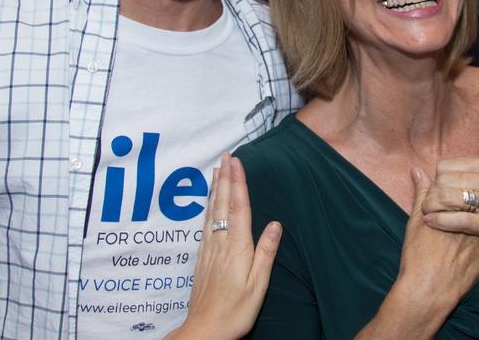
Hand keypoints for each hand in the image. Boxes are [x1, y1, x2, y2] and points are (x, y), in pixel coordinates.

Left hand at [164, 152, 280, 339]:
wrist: (205, 330)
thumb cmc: (235, 310)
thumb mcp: (258, 284)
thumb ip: (266, 252)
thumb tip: (275, 224)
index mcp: (237, 247)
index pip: (238, 207)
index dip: (238, 182)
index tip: (237, 161)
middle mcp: (220, 243)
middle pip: (222, 203)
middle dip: (225, 177)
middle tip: (226, 155)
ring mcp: (209, 249)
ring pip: (212, 211)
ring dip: (215, 188)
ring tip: (217, 170)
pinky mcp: (202, 258)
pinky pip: (206, 223)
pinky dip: (208, 206)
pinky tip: (209, 202)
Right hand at [395, 168, 478, 309]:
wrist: (430, 291)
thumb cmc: (418, 256)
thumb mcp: (417, 222)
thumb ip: (421, 194)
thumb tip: (418, 171)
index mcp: (456, 208)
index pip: (460, 185)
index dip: (450, 187)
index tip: (442, 195)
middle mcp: (474, 219)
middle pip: (476, 199)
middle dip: (465, 198)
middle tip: (453, 207)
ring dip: (476, 214)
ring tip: (462, 221)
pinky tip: (469, 237)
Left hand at [420, 157, 478, 276]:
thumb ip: (473, 171)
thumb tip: (443, 166)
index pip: (447, 166)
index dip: (437, 179)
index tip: (436, 190)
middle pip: (443, 181)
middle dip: (431, 194)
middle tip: (427, 205)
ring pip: (447, 198)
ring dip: (430, 207)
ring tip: (426, 213)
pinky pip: (457, 219)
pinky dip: (439, 221)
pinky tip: (431, 222)